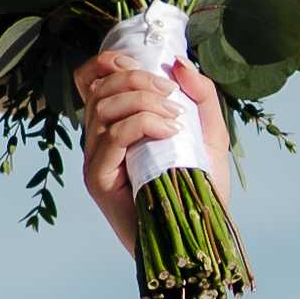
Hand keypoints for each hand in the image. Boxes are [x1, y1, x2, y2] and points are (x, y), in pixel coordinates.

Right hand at [74, 48, 222, 260]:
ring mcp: (95, 160)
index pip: (91, 78)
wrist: (199, 236)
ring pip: (104, 107)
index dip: (113, 62)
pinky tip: (169, 133)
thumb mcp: (208, 132)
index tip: (155, 73)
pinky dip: (142, 124)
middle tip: (173, 100)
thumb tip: (178, 62)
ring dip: (144, 102)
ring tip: (175, 121)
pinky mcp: (98, 180)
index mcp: (114, 125)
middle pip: (100, 87)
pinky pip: (112, 136)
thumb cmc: (199, 188)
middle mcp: (97, 140)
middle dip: (139, 81)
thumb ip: (200, 95)